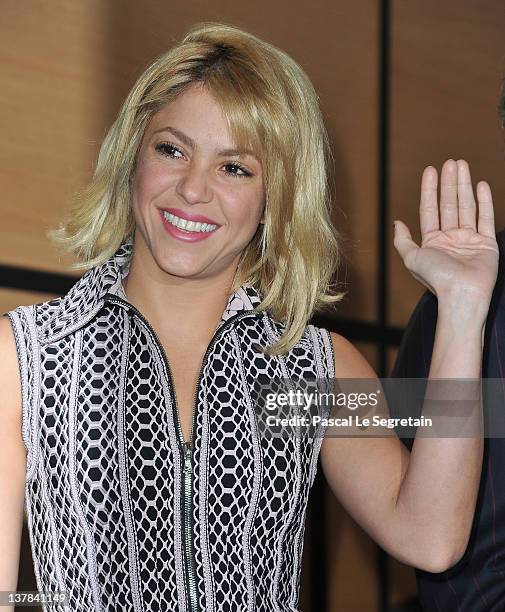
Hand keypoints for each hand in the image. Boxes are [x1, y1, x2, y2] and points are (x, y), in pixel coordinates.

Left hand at [393, 159, 498, 310]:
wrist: (461, 293)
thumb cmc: (436, 278)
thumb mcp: (411, 258)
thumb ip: (402, 240)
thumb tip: (397, 222)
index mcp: (432, 241)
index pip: (429, 210)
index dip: (429, 189)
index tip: (430, 170)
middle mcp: (450, 239)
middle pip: (449, 204)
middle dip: (449, 182)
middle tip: (450, 162)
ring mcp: (469, 239)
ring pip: (466, 206)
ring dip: (464, 185)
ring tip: (462, 165)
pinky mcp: (487, 242)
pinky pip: (486, 217)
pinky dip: (484, 201)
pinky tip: (481, 184)